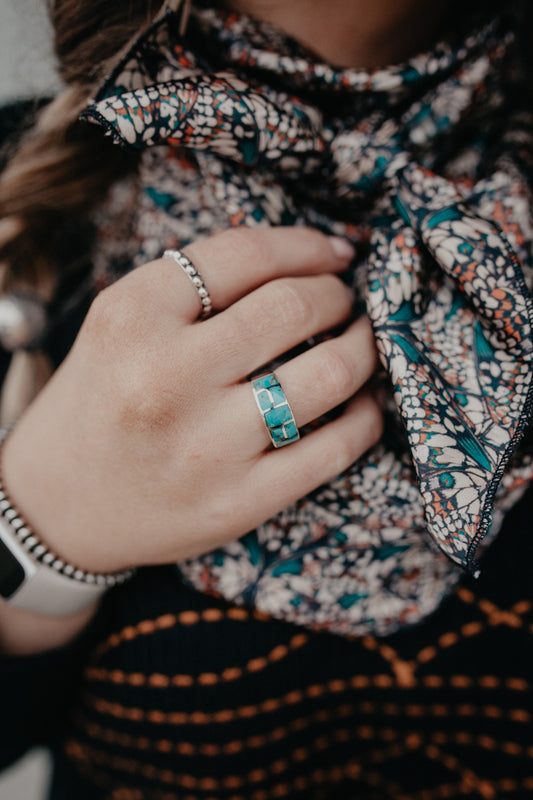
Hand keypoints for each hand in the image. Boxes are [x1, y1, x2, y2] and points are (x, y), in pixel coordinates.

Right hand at [2, 227, 381, 574]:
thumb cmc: (100, 402)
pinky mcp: (238, 502)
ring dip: (364, 349)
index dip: (307, 245)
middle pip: (296, 307)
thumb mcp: (121, 324)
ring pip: (330, 374)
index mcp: (133, 316)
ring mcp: (207, 446)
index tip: (335, 253)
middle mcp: (168, 377)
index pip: (245, 254)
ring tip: (361, 342)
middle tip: (344, 300)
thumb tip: (305, 259)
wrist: (59, 504)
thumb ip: (196, 287)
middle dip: (339, 295)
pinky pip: (334, 449)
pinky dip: (365, 417)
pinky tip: (362, 403)